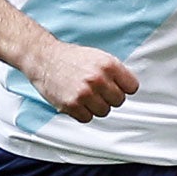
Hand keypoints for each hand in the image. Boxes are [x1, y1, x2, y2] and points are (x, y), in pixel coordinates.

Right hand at [21, 36, 138, 122]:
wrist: (44, 58)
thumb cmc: (71, 58)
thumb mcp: (98, 57)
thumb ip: (114, 72)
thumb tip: (128, 88)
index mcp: (108, 65)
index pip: (132, 87)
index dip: (123, 88)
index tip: (115, 87)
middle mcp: (98, 79)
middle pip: (119, 101)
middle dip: (109, 97)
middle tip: (96, 91)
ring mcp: (85, 93)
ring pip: (104, 112)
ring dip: (96, 106)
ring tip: (85, 95)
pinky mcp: (71, 105)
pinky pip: (87, 118)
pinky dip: (82, 113)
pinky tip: (76, 101)